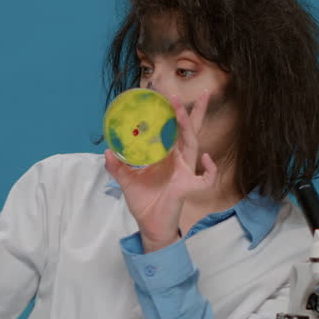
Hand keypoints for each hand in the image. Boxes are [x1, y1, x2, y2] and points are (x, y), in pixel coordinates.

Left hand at [105, 90, 218, 252]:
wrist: (150, 226)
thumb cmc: (144, 202)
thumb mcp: (127, 181)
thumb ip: (118, 166)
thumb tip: (107, 150)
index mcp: (166, 156)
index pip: (173, 130)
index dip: (173, 113)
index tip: (168, 95)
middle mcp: (179, 160)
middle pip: (190, 130)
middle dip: (193, 111)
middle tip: (198, 92)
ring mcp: (185, 172)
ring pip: (193, 144)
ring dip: (189, 126)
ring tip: (182, 111)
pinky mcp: (188, 187)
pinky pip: (206, 178)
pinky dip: (210, 169)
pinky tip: (206, 157)